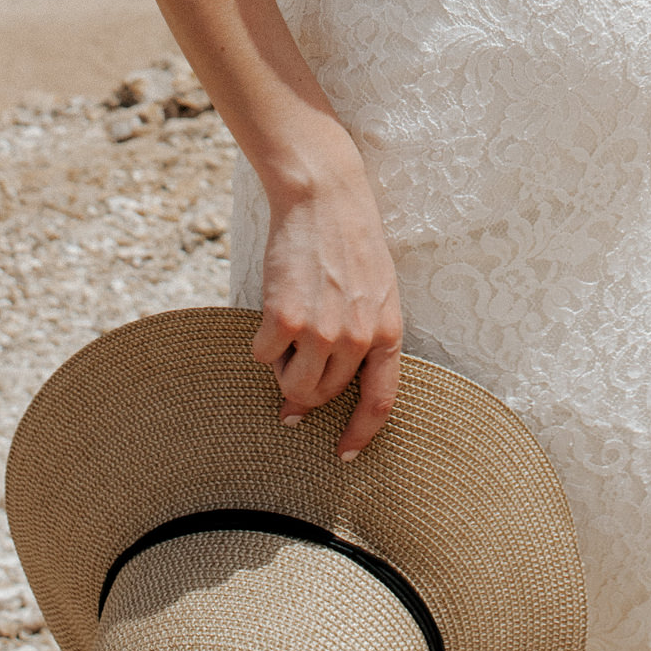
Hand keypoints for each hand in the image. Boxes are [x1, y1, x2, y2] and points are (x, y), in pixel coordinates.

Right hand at [253, 152, 404, 458]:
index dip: (361, 433)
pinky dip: (262, 342)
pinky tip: (271, 309)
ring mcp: (321, 331)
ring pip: (292, 385)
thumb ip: (360, 341)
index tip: (344, 454)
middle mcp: (357, 338)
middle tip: (293, 369)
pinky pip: (264, 355)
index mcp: (387, 332)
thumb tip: (313, 397)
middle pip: (324, 395)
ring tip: (287, 330)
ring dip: (283, 369)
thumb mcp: (376, 292)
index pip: (380, 402)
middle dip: (305, 391)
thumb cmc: (350, 242)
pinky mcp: (284, 318)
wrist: (323, 196)